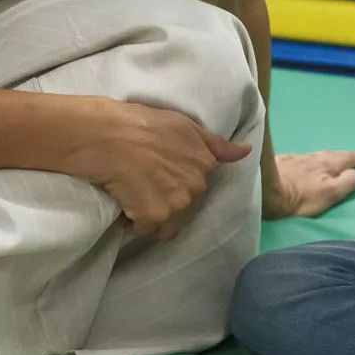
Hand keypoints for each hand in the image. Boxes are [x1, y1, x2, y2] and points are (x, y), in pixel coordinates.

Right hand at [72, 99, 253, 241]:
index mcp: (204, 163)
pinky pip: (143, 230)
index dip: (173, 187)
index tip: (155, 176)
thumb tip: (246, 151)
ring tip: (131, 194)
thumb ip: (215, 144)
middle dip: (163, 204)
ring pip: (165, 225)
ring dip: (148, 216)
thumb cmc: (140, 123)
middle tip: (141, 185)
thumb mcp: (184, 125)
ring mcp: (178, 203)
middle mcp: (197, 185)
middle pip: (183, 211)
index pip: (196, 190)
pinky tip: (121, 201)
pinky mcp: (155, 216)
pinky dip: (130, 221)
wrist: (108, 134)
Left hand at [264, 149, 354, 218]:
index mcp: (328, 165)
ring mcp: (297, 159)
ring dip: (330, 156)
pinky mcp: (281, 162)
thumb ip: (347, 182)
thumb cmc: (300, 198)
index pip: (349, 159)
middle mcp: (314, 158)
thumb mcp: (329, 193)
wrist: (263, 190)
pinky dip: (311, 159)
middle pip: (334, 154)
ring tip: (336, 158)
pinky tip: (307, 162)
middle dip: (348, 156)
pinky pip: (302, 158)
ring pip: (318, 155)